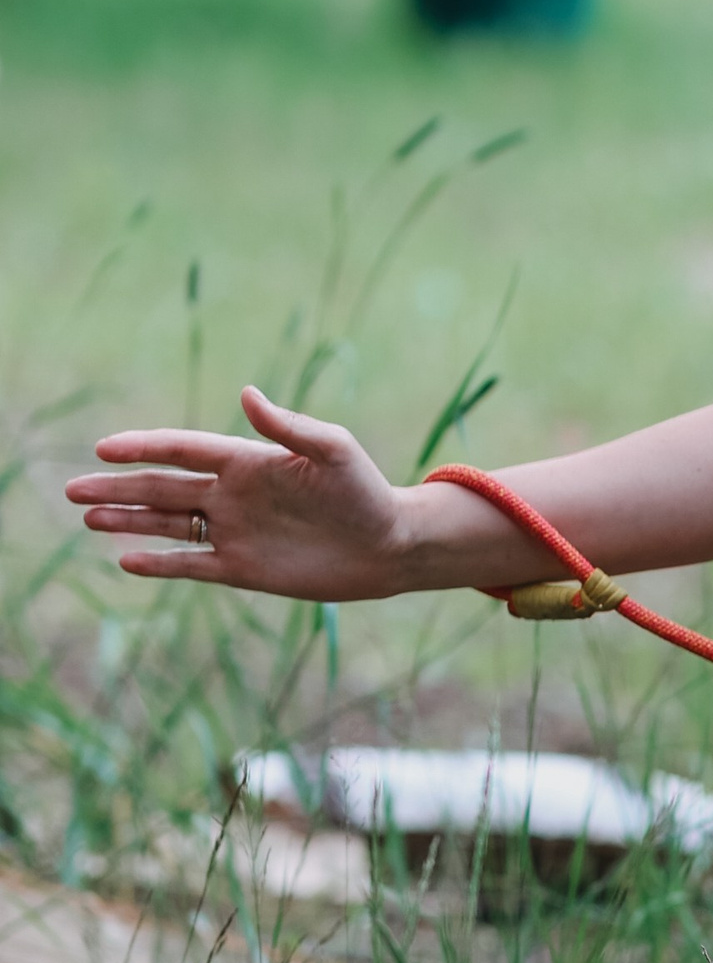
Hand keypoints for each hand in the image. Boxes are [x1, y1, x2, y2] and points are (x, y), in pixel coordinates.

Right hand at [69, 386, 422, 601]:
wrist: (391, 546)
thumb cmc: (367, 493)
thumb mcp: (334, 451)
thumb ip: (290, 426)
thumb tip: (246, 393)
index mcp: (248, 462)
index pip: (183, 450)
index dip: (143, 448)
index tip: (103, 449)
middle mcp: (233, 495)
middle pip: (162, 488)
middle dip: (118, 488)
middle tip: (71, 488)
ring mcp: (235, 532)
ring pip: (168, 525)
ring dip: (128, 521)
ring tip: (87, 517)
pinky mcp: (244, 569)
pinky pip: (192, 565)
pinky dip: (160, 563)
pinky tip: (126, 559)